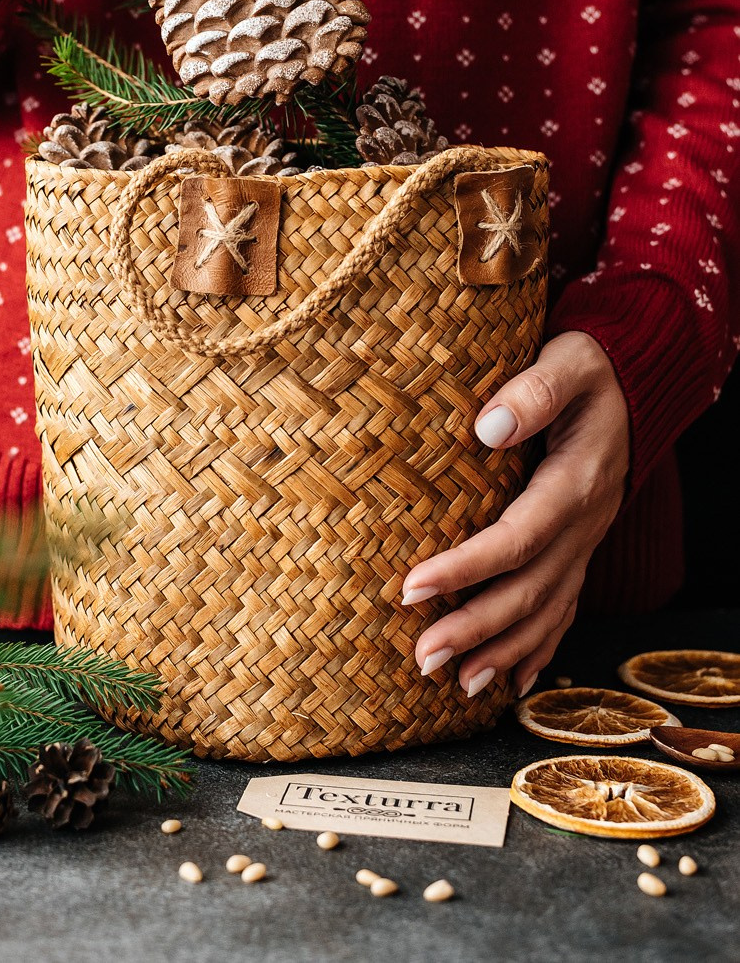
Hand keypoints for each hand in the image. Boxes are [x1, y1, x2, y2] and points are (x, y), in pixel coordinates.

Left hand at [400, 331, 629, 698]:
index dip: (466, 567)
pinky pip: (564, 608)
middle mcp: (585, 523)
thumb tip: (489, 426)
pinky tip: (512, 680)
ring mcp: (585, 542)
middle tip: (422, 657)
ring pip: (548, 610)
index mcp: (576, 482)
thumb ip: (534, 391)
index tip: (412, 587)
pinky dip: (539, 649)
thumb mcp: (568, 362)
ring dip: (504, 652)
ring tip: (457, 685)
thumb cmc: (589, 368)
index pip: (517, 537)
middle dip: (476, 629)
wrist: (633, 382)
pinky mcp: (579, 548)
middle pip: (530, 590)